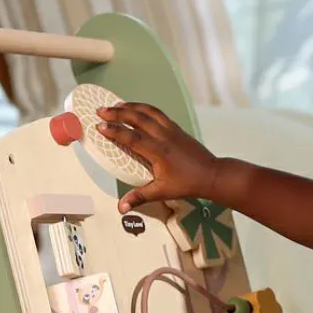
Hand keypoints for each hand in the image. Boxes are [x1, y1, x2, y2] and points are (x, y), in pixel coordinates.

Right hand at [96, 103, 218, 212]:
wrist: (211, 174)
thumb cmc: (188, 183)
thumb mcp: (162, 192)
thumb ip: (140, 197)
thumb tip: (122, 207)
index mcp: (159, 152)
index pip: (132, 138)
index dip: (115, 131)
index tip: (100, 127)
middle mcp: (164, 136)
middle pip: (138, 118)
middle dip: (117, 112)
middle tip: (101, 111)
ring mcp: (171, 129)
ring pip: (148, 111)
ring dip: (130, 106)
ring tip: (116, 105)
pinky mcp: (176, 128)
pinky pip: (157, 113)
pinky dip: (144, 108)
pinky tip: (136, 109)